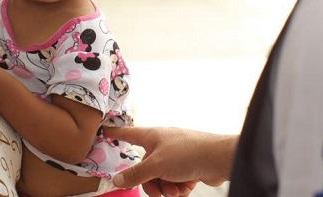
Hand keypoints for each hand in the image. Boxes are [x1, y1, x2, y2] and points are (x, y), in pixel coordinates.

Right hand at [104, 126, 236, 196]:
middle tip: (159, 192)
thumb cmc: (187, 153)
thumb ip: (136, 174)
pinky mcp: (188, 167)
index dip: (116, 133)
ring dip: (167, 188)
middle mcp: (163, 144)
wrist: (218, 159)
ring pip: (160, 178)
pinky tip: (185, 188)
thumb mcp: (156, 165)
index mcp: (152, 136)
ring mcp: (176, 156)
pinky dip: (178, 188)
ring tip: (176, 190)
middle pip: (145, 168)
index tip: (105, 132)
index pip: (129, 133)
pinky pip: (175, 182)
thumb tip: (117, 179)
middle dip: (152, 183)